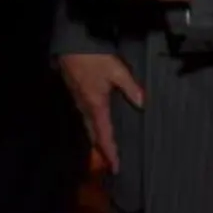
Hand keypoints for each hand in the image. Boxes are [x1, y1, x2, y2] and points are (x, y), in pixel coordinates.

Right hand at [58, 53, 143, 173]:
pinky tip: (96, 125)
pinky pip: (85, 117)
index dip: (110, 151)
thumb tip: (142, 103)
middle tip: (111, 163)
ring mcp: (79, 101)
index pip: (104, 134)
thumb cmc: (93, 58)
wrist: (70, 44)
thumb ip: (130, 87)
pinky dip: (92, 127)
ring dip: (97, 139)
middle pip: (93, 134)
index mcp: (96, 106)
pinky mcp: (76, 94)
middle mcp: (85, 108)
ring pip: (88, 126)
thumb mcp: (116, 70)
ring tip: (105, 149)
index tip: (115, 167)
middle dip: (102, 149)